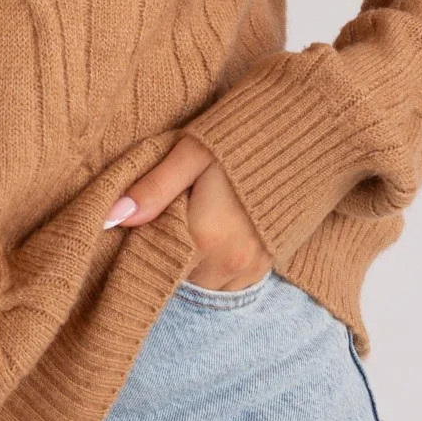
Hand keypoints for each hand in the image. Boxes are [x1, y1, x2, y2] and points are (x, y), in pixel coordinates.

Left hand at [102, 133, 271, 289]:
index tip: (140, 223)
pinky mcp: (269, 265)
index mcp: (204, 237)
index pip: (153, 261)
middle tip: (166, 218)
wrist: (310, 133)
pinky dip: (214, 268)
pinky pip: (229, 284)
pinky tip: (213, 235)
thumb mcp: (191, 153)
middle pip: (177, 278)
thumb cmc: (245, 135)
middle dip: (166, 256)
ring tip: (191, 225)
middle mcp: (229, 263)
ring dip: (191, 266)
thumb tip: (111, 218)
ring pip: (203, 287)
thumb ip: (153, 189)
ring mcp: (252, 268)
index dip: (140, 244)